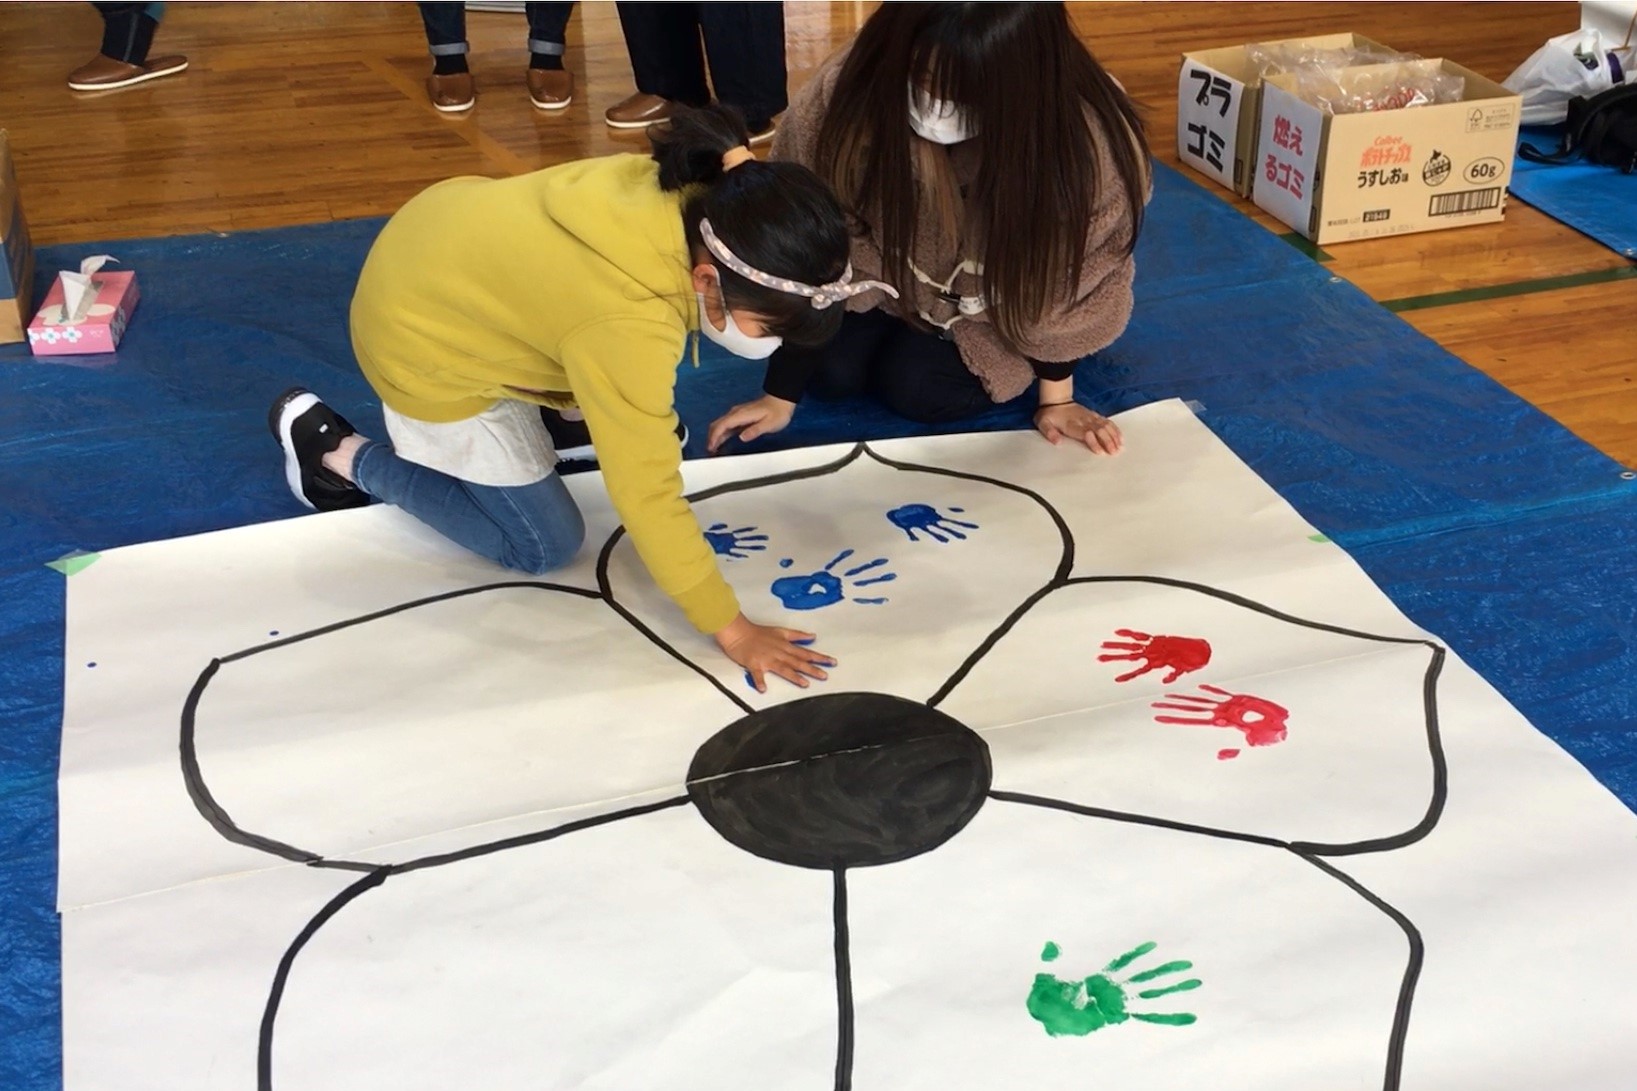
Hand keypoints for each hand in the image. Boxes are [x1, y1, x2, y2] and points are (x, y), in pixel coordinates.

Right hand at [707, 395, 794, 452]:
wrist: (782, 400)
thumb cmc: (778, 412)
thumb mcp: (769, 424)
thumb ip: (755, 430)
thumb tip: (742, 437)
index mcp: (741, 415)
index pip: (722, 425)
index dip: (714, 437)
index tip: (711, 447)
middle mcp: (736, 413)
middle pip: (717, 424)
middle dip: (711, 437)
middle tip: (710, 450)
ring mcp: (738, 414)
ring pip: (721, 424)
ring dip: (715, 436)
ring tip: (713, 449)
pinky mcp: (741, 416)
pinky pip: (727, 425)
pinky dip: (721, 433)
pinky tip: (721, 441)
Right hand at [714, 613, 835, 692]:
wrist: (738, 632)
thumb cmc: (758, 632)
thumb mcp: (781, 631)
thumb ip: (797, 635)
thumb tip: (812, 636)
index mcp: (785, 646)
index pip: (805, 652)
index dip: (819, 657)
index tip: (832, 662)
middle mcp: (779, 652)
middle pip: (798, 662)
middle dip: (812, 669)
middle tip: (825, 676)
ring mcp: (767, 659)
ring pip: (783, 668)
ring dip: (794, 676)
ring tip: (805, 684)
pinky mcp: (753, 664)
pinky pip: (756, 674)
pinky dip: (759, 681)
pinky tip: (763, 689)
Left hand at [1035, 402, 1122, 454]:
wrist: (1056, 400)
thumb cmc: (1049, 415)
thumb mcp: (1043, 423)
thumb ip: (1049, 432)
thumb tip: (1057, 442)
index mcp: (1071, 424)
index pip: (1085, 433)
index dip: (1093, 442)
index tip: (1100, 451)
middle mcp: (1083, 420)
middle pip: (1099, 430)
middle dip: (1107, 441)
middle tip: (1114, 453)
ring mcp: (1090, 417)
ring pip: (1105, 426)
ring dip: (1113, 436)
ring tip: (1120, 447)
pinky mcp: (1094, 415)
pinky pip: (1107, 421)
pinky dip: (1114, 429)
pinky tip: (1120, 437)